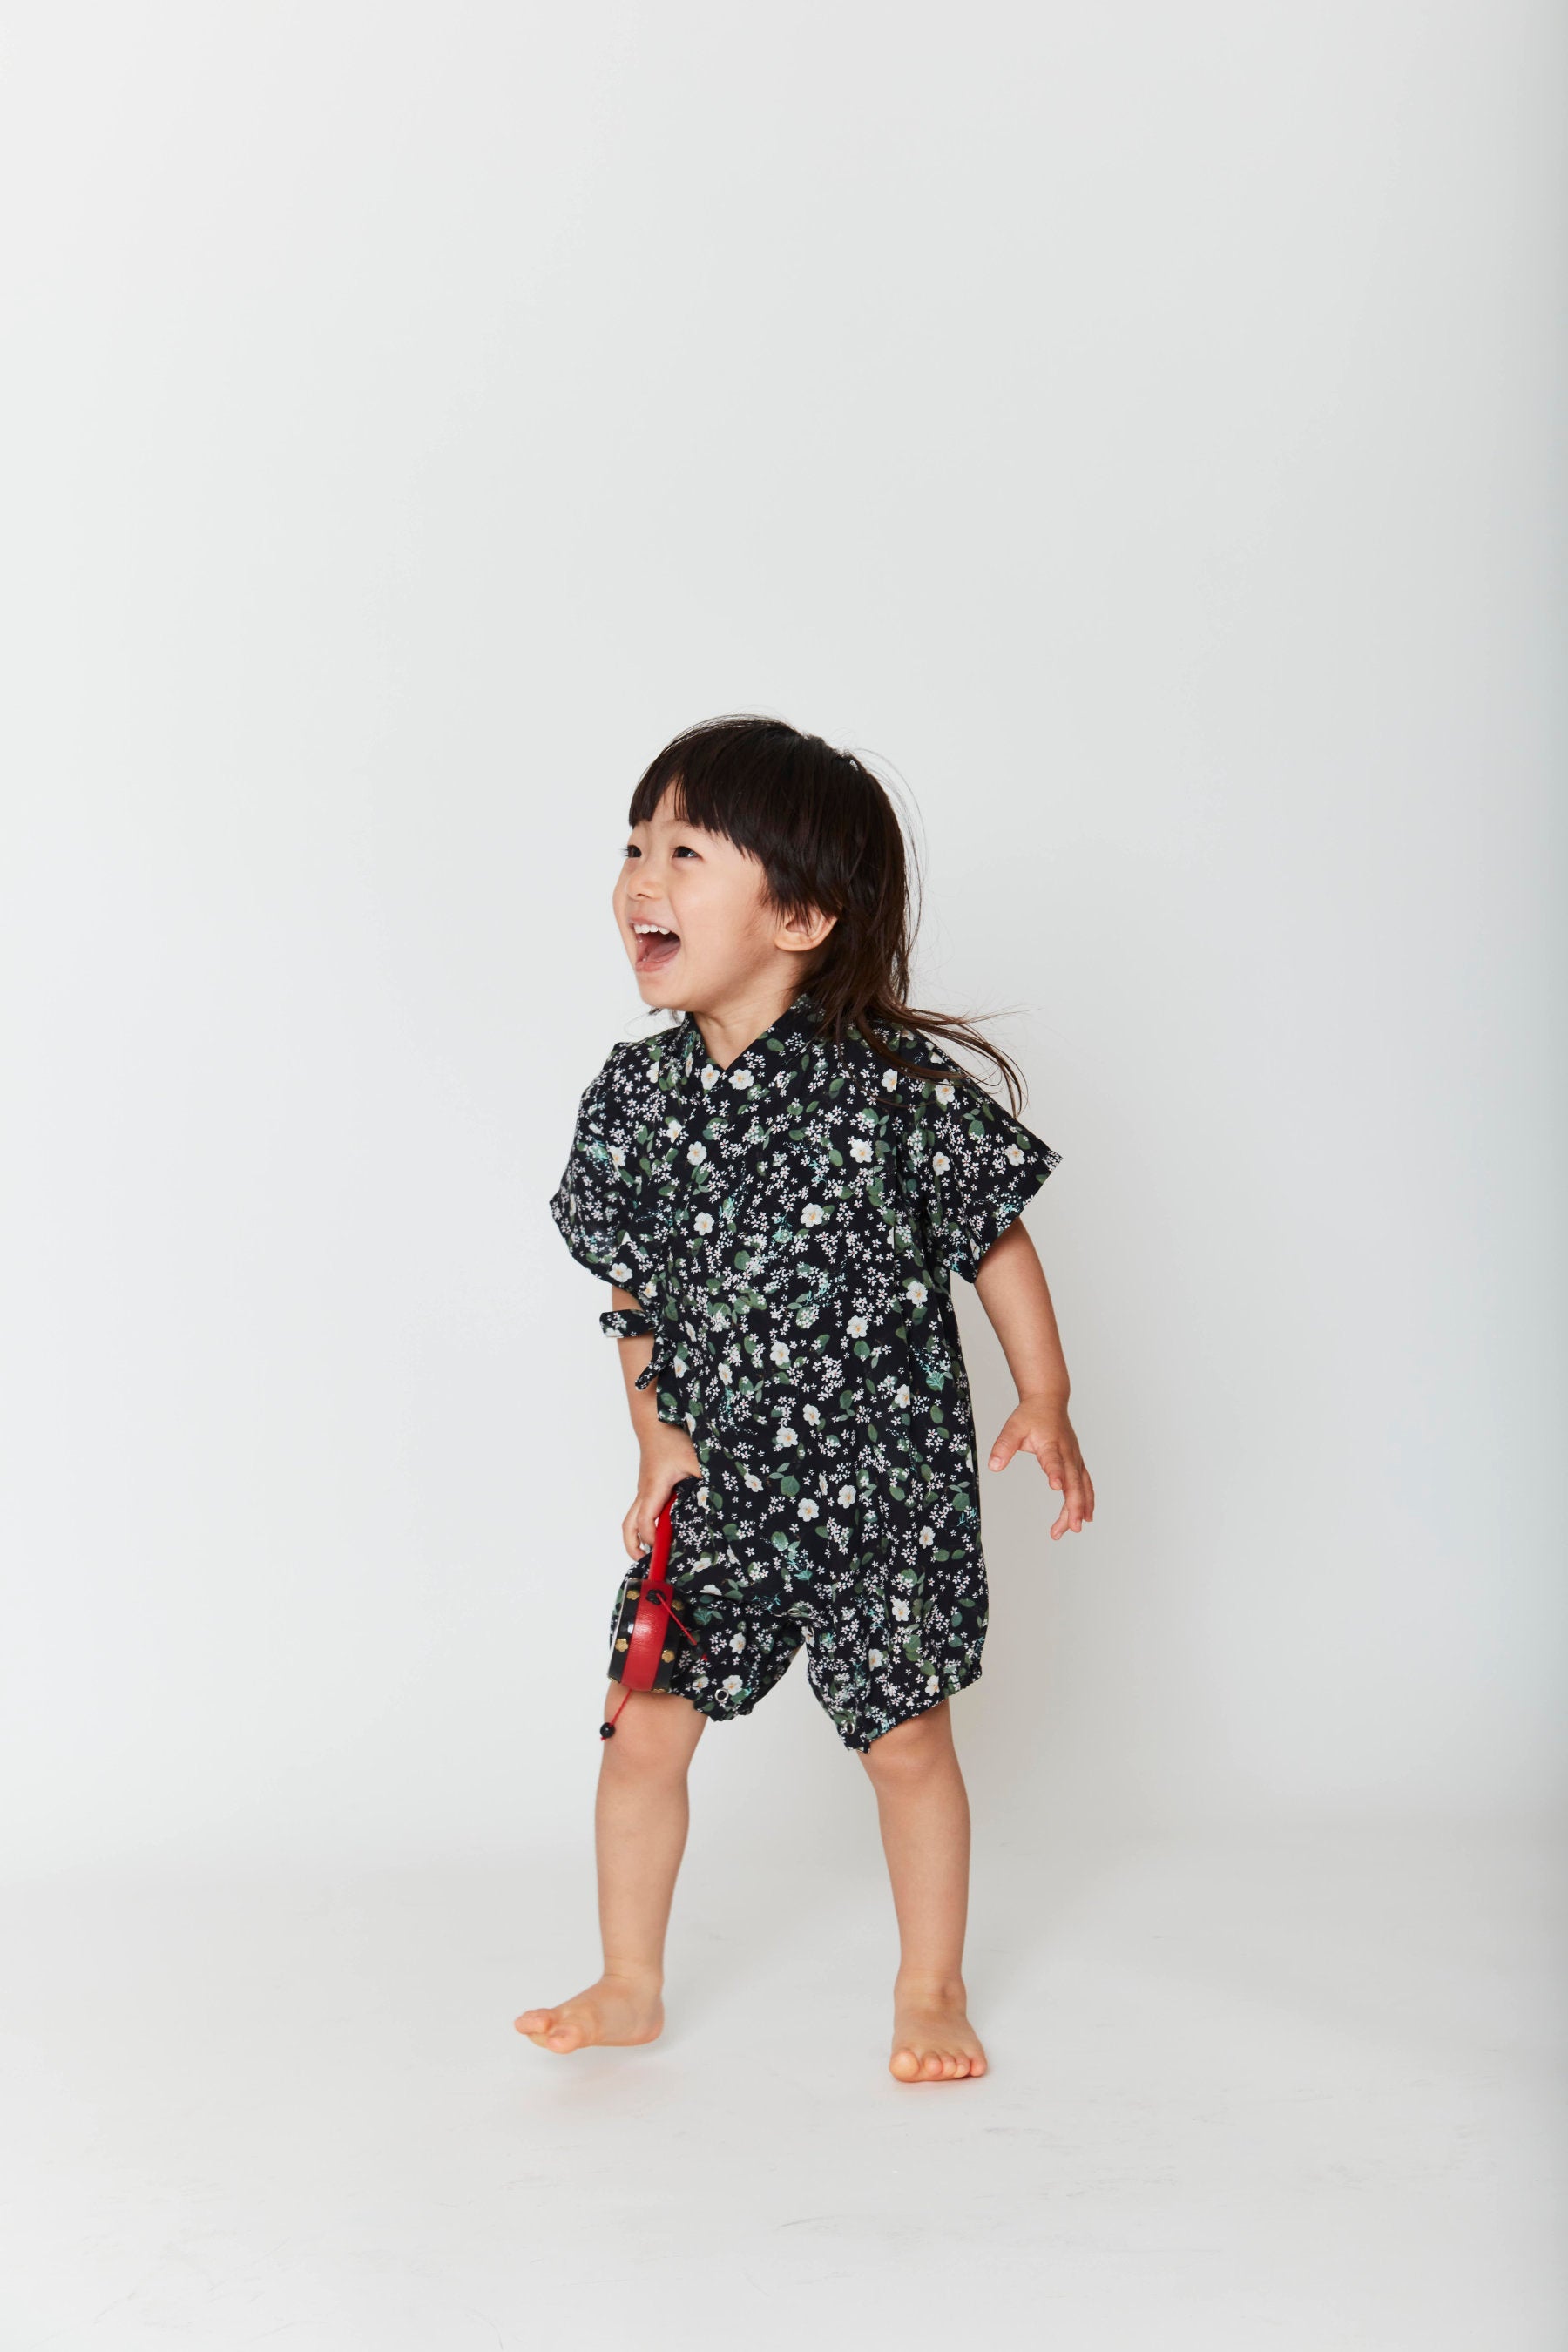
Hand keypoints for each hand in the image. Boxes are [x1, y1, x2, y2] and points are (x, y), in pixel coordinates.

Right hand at [622, 1429, 703, 1557]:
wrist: (653, 1423)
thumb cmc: (670, 1439)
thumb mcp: (694, 1458)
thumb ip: (706, 1477)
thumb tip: (722, 1493)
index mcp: (654, 1489)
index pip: (645, 1521)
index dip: (652, 1538)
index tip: (663, 1547)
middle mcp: (644, 1493)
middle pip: (628, 1526)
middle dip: (633, 1545)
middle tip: (645, 1560)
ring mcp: (643, 1491)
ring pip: (631, 1519)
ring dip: (637, 1537)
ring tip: (652, 1552)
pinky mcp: (647, 1488)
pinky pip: (640, 1511)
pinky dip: (644, 1525)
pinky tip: (661, 1529)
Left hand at [987, 1397, 1093, 1539]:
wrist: (1049, 1400)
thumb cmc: (1031, 1415)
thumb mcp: (1012, 1427)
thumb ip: (1003, 1447)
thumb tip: (993, 1466)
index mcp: (1051, 1444)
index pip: (1054, 1461)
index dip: (1055, 1474)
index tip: (1056, 1488)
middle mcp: (1068, 1453)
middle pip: (1074, 1482)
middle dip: (1074, 1505)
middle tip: (1071, 1527)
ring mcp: (1075, 1458)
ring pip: (1082, 1486)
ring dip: (1080, 1508)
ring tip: (1074, 1528)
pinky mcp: (1077, 1462)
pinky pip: (1085, 1484)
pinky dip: (1086, 1500)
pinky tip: (1085, 1516)